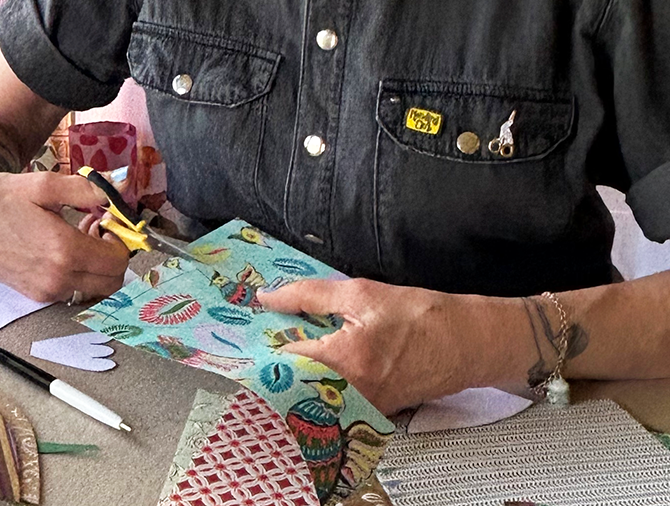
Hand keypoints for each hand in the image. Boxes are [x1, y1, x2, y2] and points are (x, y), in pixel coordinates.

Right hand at [0, 170, 129, 302]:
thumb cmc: (0, 198)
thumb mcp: (45, 186)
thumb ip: (89, 189)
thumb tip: (124, 183)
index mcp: (63, 251)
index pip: (117, 260)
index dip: (121, 238)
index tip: (108, 219)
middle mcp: (56, 279)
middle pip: (111, 282)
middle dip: (113, 255)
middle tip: (98, 228)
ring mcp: (44, 292)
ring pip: (93, 288)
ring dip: (96, 265)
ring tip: (79, 233)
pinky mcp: (34, 295)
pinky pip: (72, 291)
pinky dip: (78, 272)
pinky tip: (62, 247)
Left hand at [259, 277, 501, 414]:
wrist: (464, 343)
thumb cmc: (417, 315)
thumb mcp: (360, 292)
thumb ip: (308, 295)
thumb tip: (269, 298)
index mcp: (346, 361)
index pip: (285, 364)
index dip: (261, 350)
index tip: (242, 340)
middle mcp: (352, 393)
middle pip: (293, 387)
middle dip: (272, 369)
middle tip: (255, 350)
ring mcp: (363, 408)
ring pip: (311, 398)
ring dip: (293, 379)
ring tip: (282, 356)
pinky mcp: (372, 413)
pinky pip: (333, 403)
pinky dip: (317, 387)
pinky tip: (312, 367)